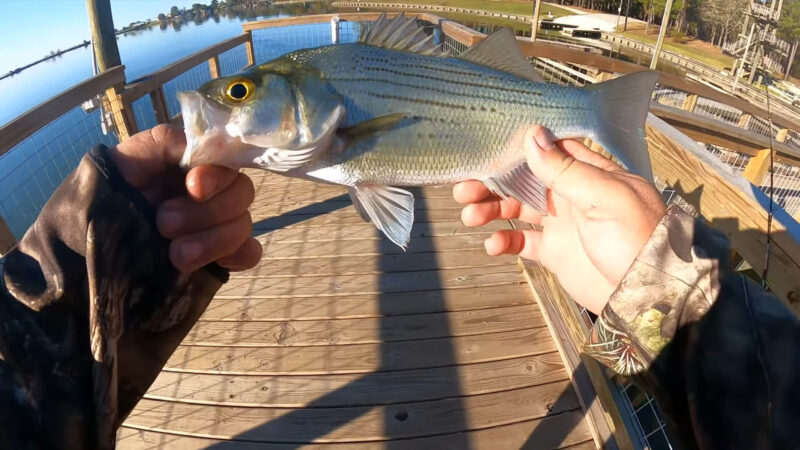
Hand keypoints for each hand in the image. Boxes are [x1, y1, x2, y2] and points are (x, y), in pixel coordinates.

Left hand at [110, 124, 261, 272]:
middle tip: (164, 224)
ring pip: (244, 226)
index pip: (230, 161)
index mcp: (193, 165)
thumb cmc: (106, 197)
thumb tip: (212, 143)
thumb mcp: (129, 158)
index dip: (218, 176)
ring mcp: (217, 226)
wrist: (87, 247)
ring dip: (212, 241)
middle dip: (205, 213)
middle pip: (242, 194)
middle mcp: (211, 193)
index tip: (193, 187)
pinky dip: (238, 255)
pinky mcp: (220, 257)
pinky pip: (250, 252)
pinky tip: (214, 263)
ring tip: (175, 254)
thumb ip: (169, 143)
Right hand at [454, 126, 664, 313]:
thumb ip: (565, 170)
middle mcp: (572, 195)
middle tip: (464, 189)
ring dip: (492, 210)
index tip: (487, 152)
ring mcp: (563, 224)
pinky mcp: (555, 252)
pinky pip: (523, 242)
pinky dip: (505, 241)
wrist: (645, 294)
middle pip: (524, 180)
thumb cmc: (636, 239)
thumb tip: (532, 135)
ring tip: (471, 217)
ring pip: (517, 209)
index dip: (516, 151)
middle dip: (493, 183)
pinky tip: (494, 244)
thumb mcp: (603, 198)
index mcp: (588, 174)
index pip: (547, 152)